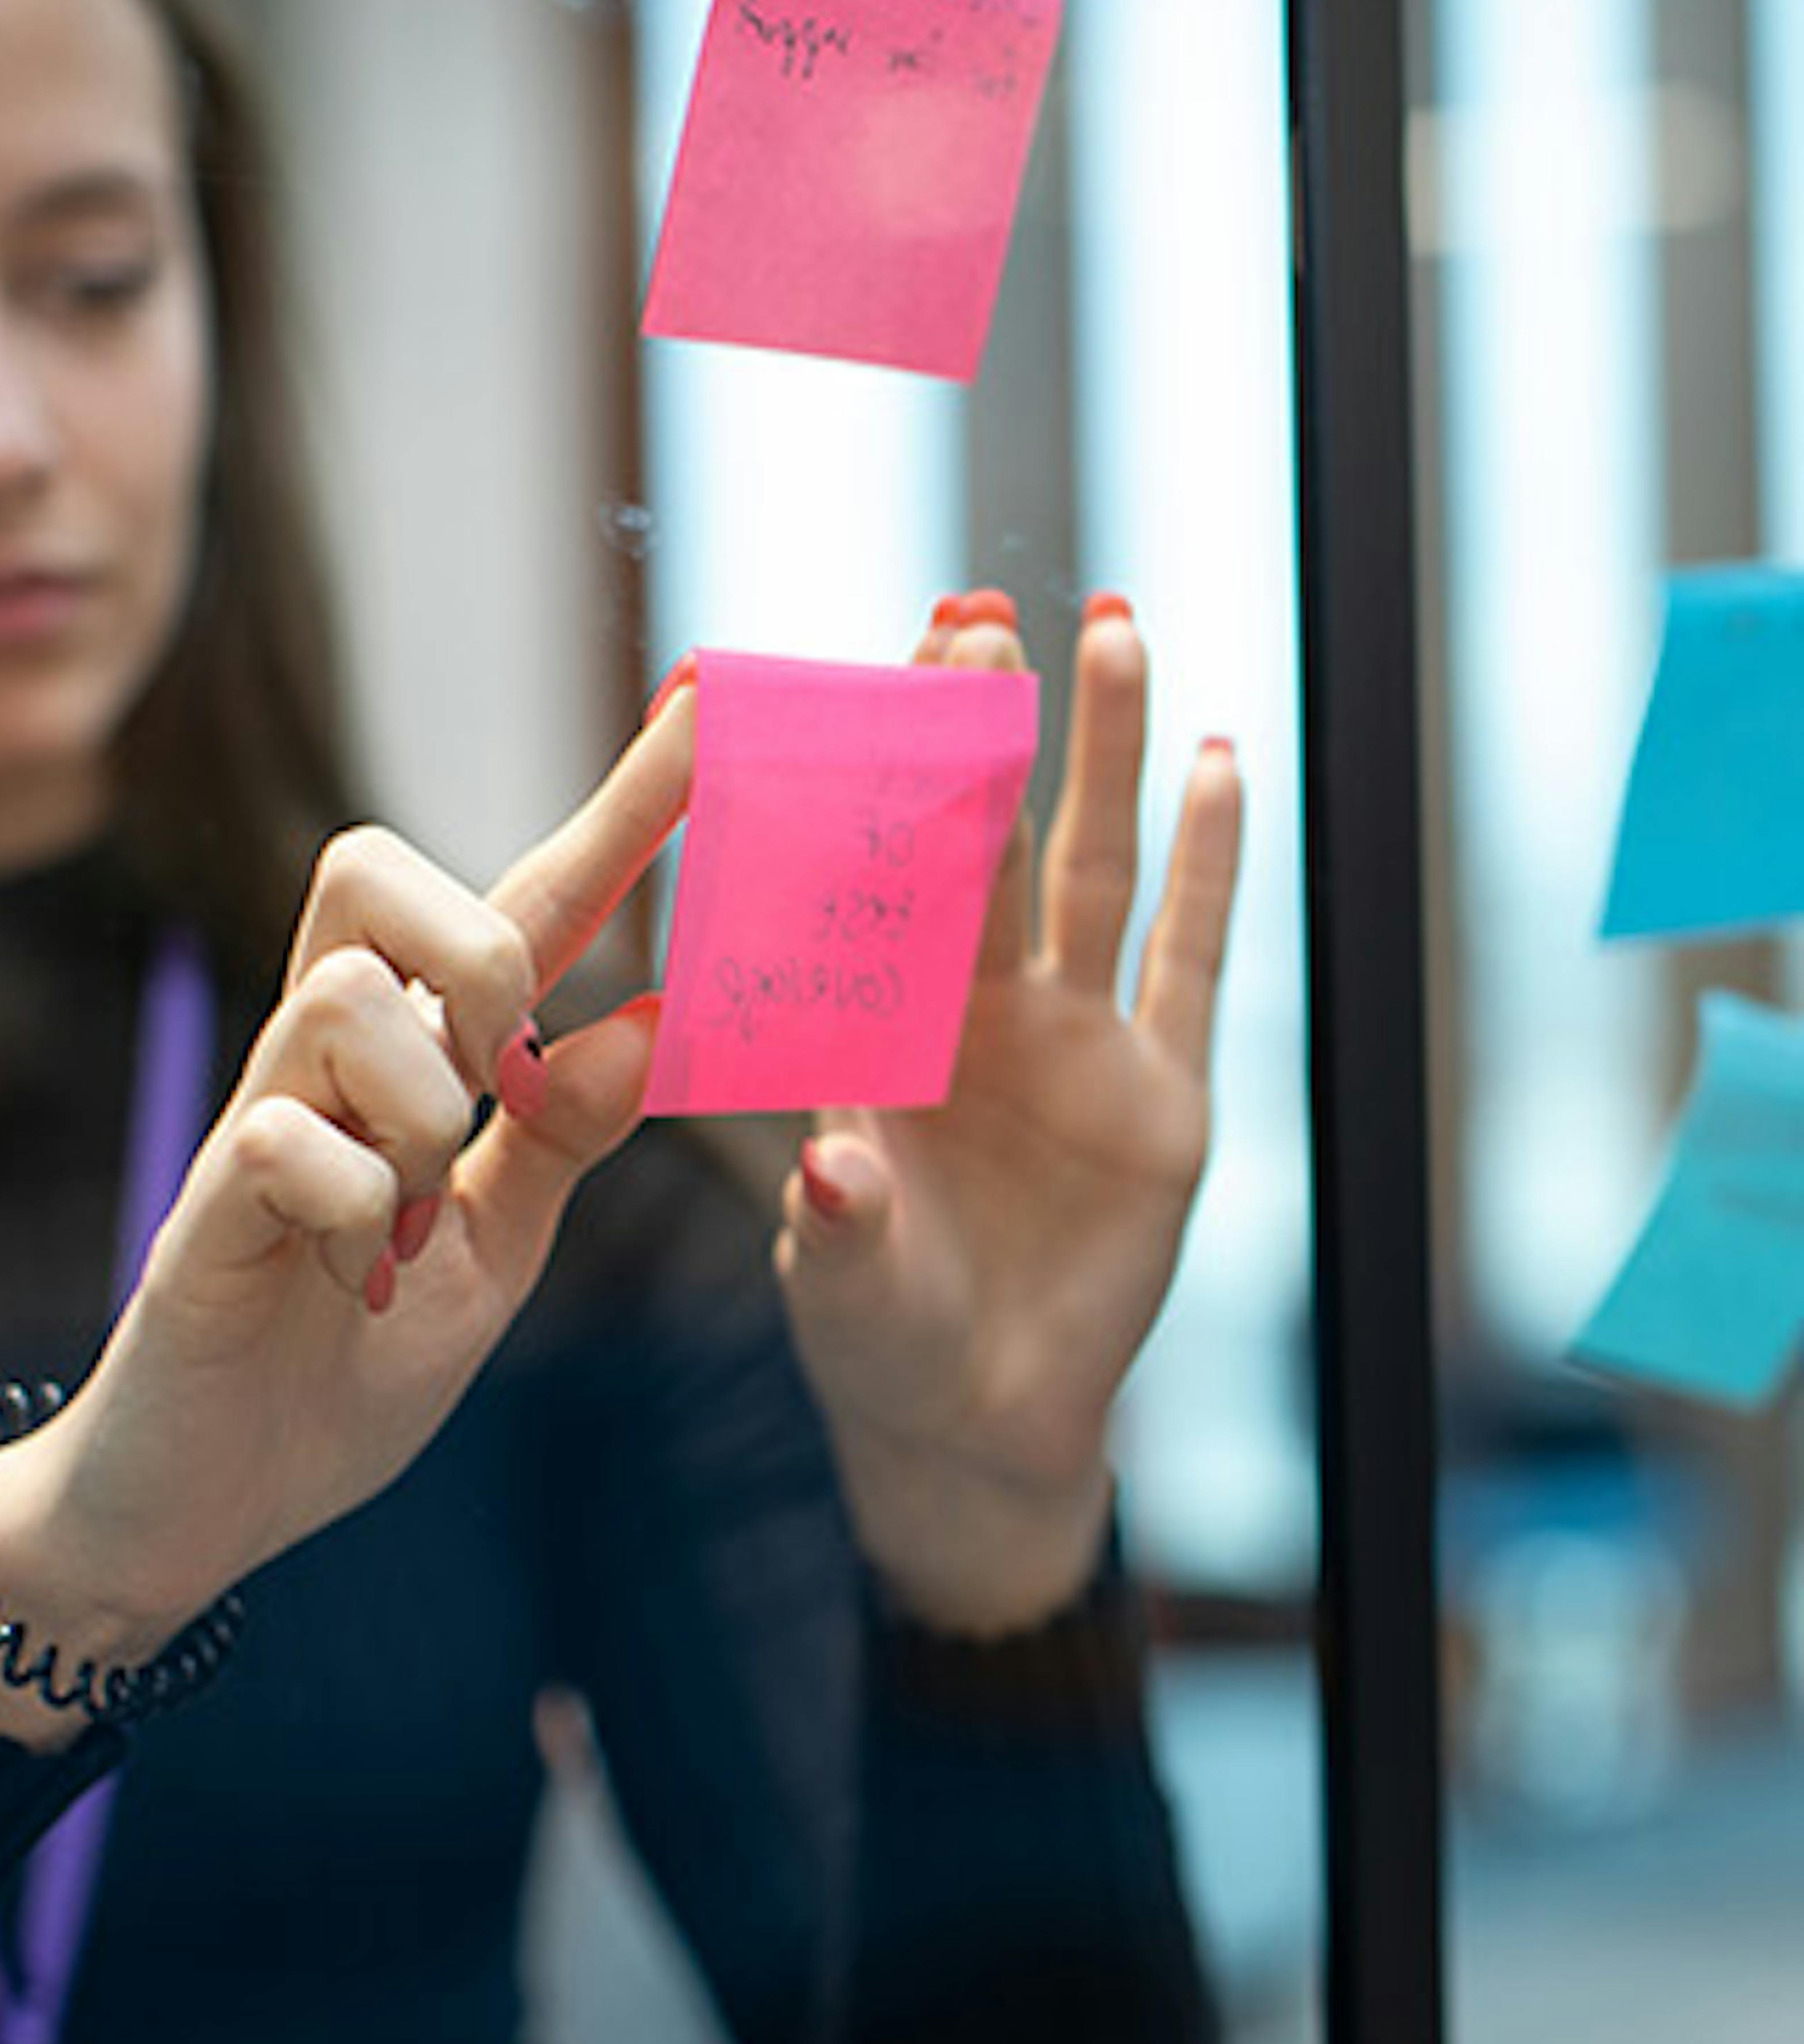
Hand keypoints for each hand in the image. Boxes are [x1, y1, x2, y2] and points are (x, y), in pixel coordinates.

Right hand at [0, 697, 694, 1735]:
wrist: (208, 1501)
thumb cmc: (350, 1359)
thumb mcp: (498, 1249)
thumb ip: (563, 1140)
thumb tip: (652, 1020)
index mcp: (413, 1065)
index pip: (522, 906)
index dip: (616, 812)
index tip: (709, 711)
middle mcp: (324, 1061)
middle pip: (372, 870)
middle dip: (471, 955)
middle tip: (490, 1083)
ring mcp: (255, 1123)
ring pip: (344, 998)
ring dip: (417, 1116)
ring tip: (406, 1225)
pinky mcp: (203, 1204)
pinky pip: (286, 1138)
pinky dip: (354, 1214)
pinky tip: (354, 1277)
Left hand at [770, 595, 1241, 1635]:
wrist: (981, 1418)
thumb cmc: (881, 1337)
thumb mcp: (848, 1286)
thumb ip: (841, 1226)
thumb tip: (827, 1172)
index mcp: (877, 1040)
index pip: (870, 894)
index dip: (869, 796)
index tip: (857, 692)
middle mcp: (973, 1016)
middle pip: (980, 850)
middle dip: (982, 742)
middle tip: (977, 625)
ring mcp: (1072, 1041)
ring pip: (1091, 870)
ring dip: (1102, 757)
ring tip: (1110, 631)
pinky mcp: (1164, 1091)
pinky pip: (1190, 960)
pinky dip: (1212, 867)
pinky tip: (1217, 762)